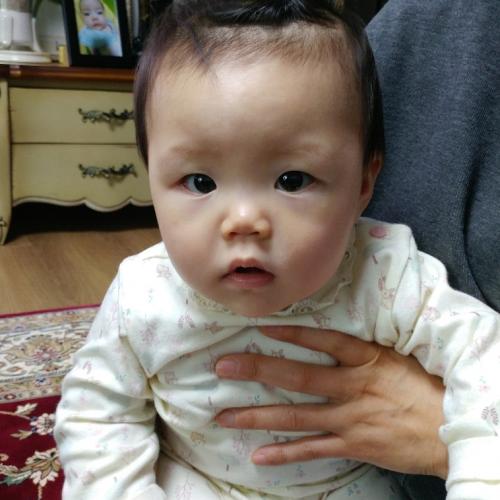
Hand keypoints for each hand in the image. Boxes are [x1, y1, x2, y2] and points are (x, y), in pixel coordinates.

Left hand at [215, 326, 447, 478]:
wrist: (448, 429)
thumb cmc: (422, 387)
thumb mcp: (394, 357)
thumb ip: (359, 352)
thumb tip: (326, 340)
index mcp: (364, 359)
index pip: (321, 341)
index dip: (289, 334)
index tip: (259, 327)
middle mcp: (351, 386)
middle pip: (297, 376)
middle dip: (257, 370)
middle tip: (224, 367)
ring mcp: (349, 418)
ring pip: (296, 416)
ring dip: (257, 415)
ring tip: (224, 415)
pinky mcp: (352, 445)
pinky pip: (313, 450)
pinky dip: (286, 454)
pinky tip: (259, 456)